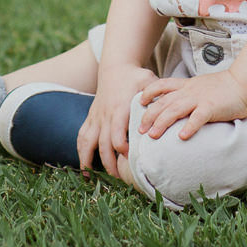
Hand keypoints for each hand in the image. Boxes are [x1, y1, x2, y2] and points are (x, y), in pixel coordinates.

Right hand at [78, 63, 156, 184]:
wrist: (115, 67)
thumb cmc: (135, 76)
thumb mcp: (149, 81)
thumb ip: (156, 96)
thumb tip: (166, 110)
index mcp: (119, 108)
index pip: (117, 133)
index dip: (122, 148)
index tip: (129, 158)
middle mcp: (105, 115)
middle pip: (102, 144)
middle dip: (108, 163)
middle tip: (119, 179)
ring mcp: (96, 117)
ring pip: (87, 142)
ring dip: (87, 160)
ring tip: (90, 178)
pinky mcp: (91, 117)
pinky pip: (82, 136)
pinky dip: (80, 151)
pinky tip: (84, 166)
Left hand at [137, 70, 246, 141]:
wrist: (244, 82)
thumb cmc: (225, 87)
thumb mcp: (202, 86)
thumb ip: (190, 93)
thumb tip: (181, 105)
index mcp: (187, 85)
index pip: (162, 85)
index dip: (149, 93)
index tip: (140, 102)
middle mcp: (189, 91)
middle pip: (163, 102)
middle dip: (149, 116)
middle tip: (140, 130)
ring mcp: (199, 99)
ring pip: (175, 110)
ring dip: (162, 123)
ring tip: (153, 135)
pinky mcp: (211, 107)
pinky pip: (198, 117)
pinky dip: (189, 127)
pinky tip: (182, 137)